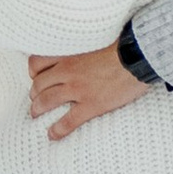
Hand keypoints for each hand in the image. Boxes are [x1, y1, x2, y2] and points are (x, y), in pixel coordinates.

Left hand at [28, 42, 151, 138]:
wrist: (138, 56)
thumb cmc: (123, 44)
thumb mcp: (96, 39)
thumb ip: (85, 45)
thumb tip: (87, 50)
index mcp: (70, 54)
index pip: (38, 62)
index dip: (34, 72)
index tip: (36, 76)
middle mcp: (68, 71)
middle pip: (39, 84)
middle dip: (34, 93)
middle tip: (36, 98)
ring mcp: (78, 89)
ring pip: (47, 100)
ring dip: (37, 109)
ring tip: (35, 114)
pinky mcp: (90, 105)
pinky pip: (67, 121)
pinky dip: (57, 129)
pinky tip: (53, 135)